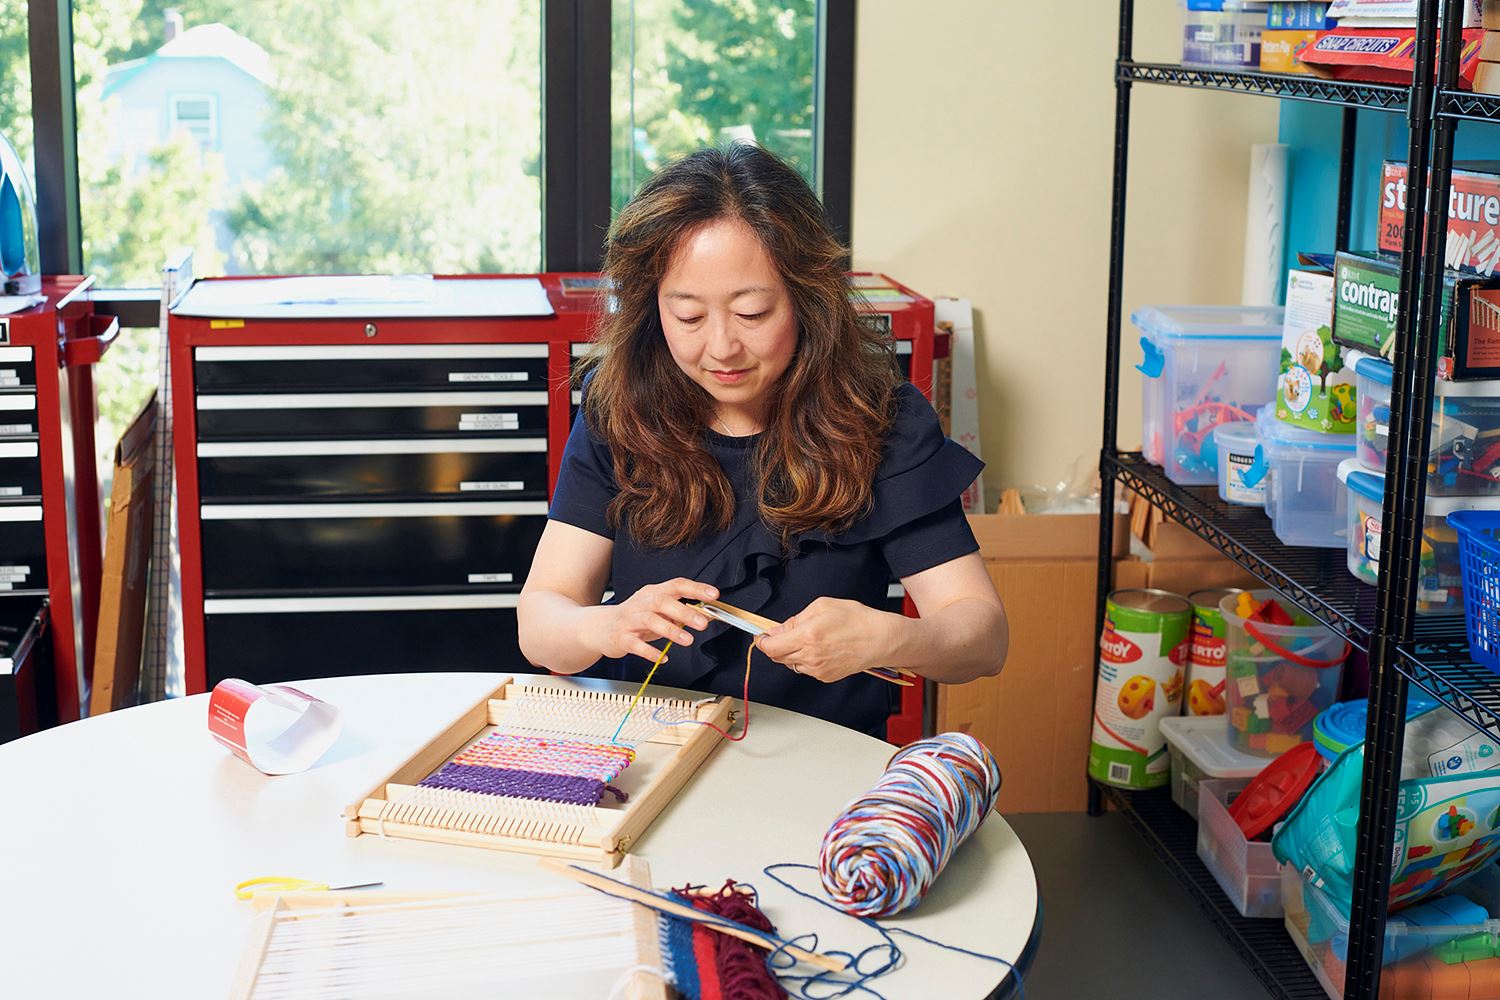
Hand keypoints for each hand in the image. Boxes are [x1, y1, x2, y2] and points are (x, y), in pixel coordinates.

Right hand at [594, 578, 718, 662]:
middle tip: (702, 623)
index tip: (713, 595)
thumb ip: (681, 612)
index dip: (696, 589)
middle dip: (684, 612)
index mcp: (653, 592)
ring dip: (670, 630)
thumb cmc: (635, 618)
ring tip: (688, 640)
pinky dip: (650, 651)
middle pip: (662, 602)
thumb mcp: (658, 611)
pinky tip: (663, 657)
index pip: (676, 585)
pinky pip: (636, 644)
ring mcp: (629, 619)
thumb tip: (708, 616)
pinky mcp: (621, 637)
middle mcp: (641, 603)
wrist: (601, 628)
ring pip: (650, 620)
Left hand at [754, 597, 895, 683]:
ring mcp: (817, 669)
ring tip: (810, 639)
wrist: (880, 640)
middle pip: (777, 657)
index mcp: (807, 636)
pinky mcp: (825, 677)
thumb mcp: (822, 606)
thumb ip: (795, 619)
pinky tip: (821, 648)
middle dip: (776, 645)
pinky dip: (806, 660)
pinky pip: (806, 669)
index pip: (770, 646)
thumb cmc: (857, 620)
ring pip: (791, 663)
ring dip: (792, 652)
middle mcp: (810, 656)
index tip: (761, 635)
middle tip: (785, 633)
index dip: (762, 640)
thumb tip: (778, 630)